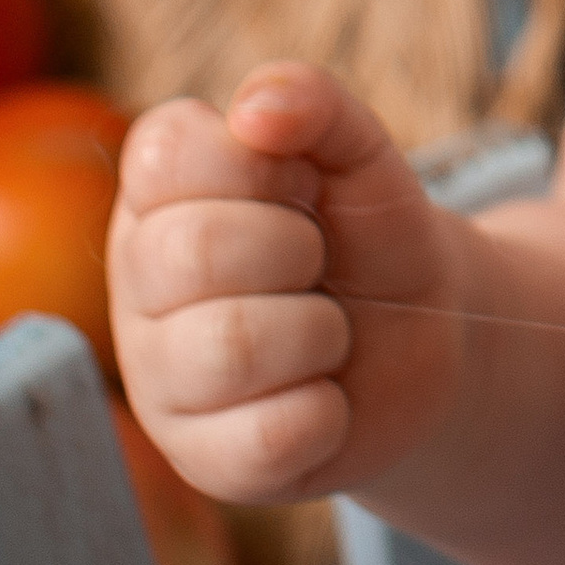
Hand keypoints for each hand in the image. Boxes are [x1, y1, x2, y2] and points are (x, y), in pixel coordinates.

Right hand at [110, 62, 462, 504]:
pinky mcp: (202, 462)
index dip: (265, 165)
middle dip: (297, 248)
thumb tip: (254, 109)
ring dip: (321, 331)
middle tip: (318, 261)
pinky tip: (324, 394)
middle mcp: (137, 282)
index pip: (166, 154)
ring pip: (232, 349)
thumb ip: (314, 102)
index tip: (302, 184)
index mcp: (156, 192)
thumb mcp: (360, 150)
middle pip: (193, 253)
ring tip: (324, 328)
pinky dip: (330, 409)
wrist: (426, 332)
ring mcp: (159, 378)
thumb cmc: (368, 230)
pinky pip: (271, 436)